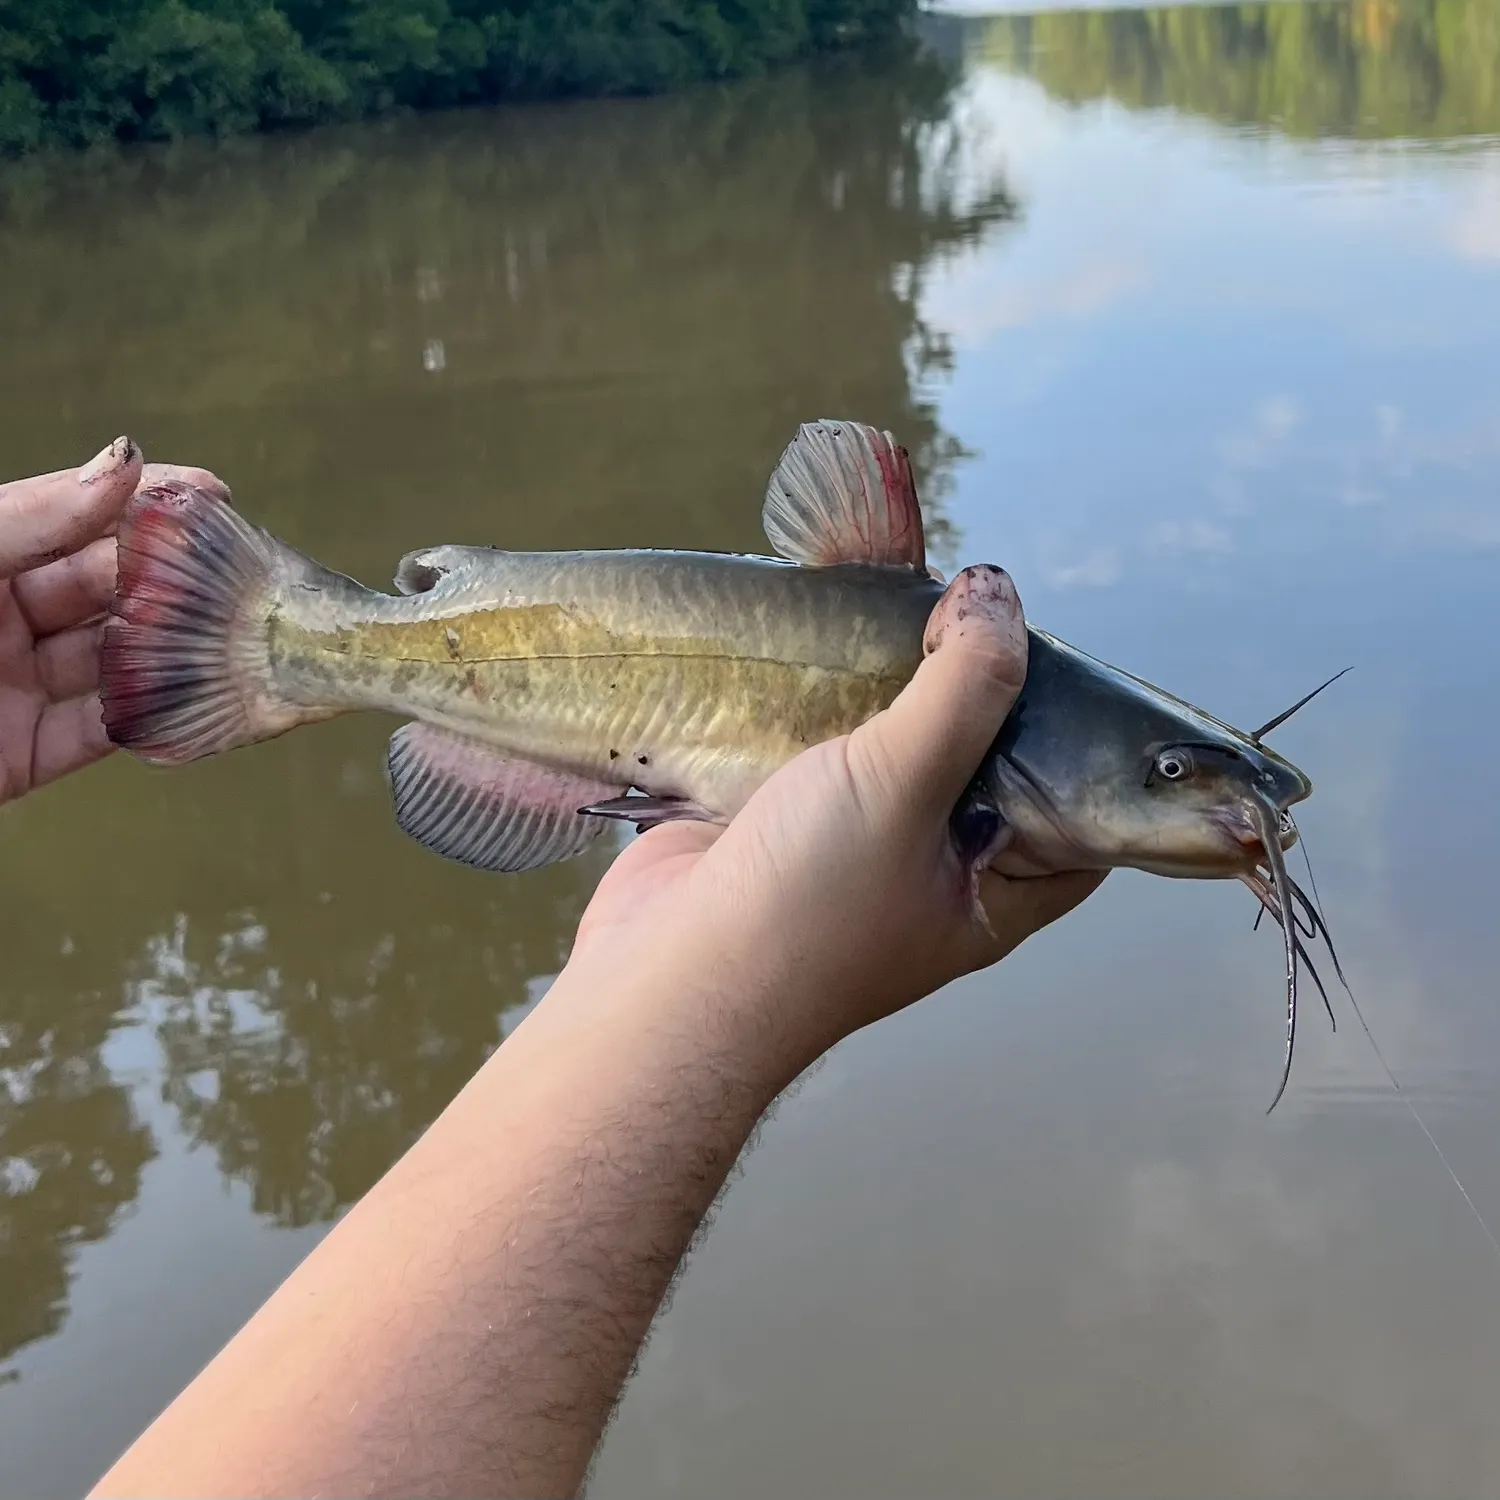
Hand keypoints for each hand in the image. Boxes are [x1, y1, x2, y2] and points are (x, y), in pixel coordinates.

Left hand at [0, 438, 228, 805]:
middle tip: (241, 571)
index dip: (140, 502)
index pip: (70, 517)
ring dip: (175, 647)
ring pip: (114, 661)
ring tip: (240, 631)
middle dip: (170, 577)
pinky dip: (156, 717)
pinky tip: (207, 693)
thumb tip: (126, 463)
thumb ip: (32, 516)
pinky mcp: (25, 759)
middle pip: (103, 589)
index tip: (213, 493)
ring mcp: (13, 689)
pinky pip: (105, 734)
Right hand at [569, 563, 1104, 1065]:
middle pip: (982, 770)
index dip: (1087, 748)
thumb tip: (996, 594)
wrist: (667, 979)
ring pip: (897, 756)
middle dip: (977, 700)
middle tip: (972, 616)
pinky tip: (824, 651)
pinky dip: (826, 708)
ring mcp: (854, 852)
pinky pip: (824, 756)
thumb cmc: (809, 905)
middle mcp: (932, 875)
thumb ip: (963, 686)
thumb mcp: (907, 783)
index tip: (1061, 665)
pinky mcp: (786, 825)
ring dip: (895, 695)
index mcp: (993, 892)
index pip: (1075, 820)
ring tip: (902, 615)